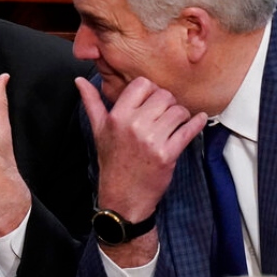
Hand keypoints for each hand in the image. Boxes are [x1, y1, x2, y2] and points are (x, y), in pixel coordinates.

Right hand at [78, 76, 205, 221]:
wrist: (123, 195)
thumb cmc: (112, 161)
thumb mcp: (98, 130)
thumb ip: (91, 102)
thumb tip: (79, 81)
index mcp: (117, 116)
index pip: (142, 84)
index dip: (151, 90)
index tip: (152, 100)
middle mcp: (134, 125)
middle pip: (164, 96)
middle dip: (168, 102)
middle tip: (166, 113)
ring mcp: (151, 140)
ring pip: (178, 111)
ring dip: (181, 115)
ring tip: (175, 122)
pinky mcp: (167, 154)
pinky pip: (188, 130)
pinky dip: (196, 123)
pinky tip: (198, 120)